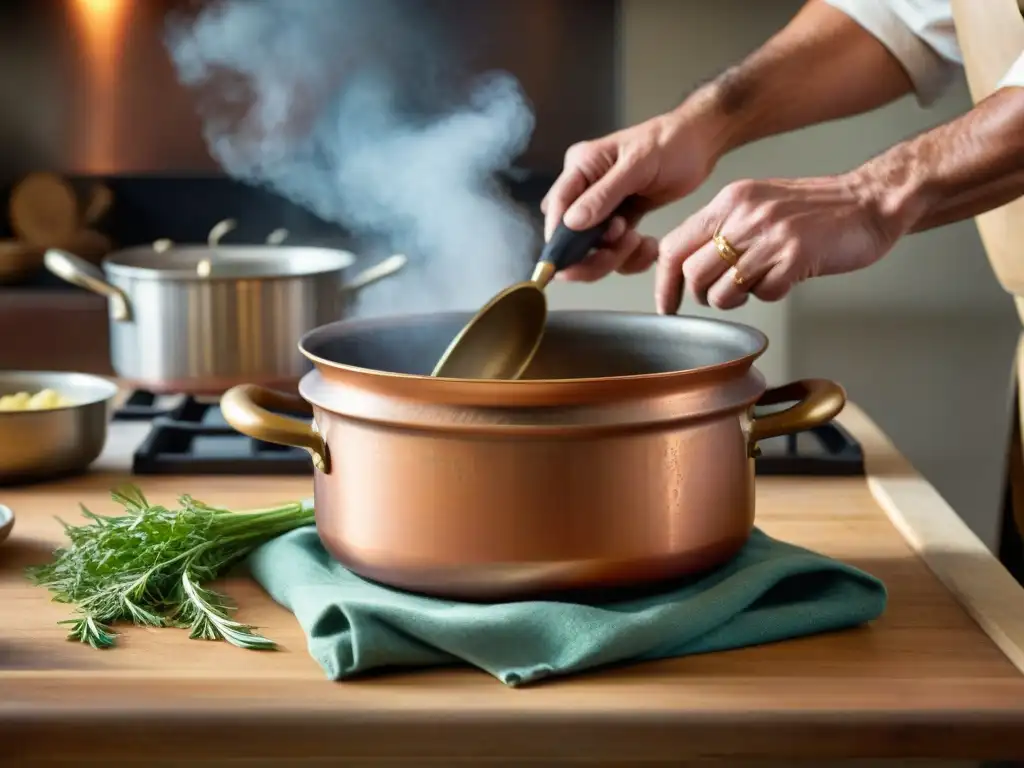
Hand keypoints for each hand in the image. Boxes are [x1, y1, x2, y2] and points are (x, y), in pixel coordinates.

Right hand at [540, 107, 721, 281]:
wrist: (699, 144)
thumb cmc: (670, 144)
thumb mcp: (636, 166)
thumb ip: (603, 195)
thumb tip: (570, 222)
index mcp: (580, 168)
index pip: (557, 208)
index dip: (559, 240)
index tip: (569, 265)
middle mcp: (585, 189)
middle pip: (571, 235)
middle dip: (592, 253)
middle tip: (624, 249)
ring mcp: (602, 207)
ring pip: (593, 248)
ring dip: (616, 257)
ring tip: (643, 242)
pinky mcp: (621, 219)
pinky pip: (615, 248)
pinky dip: (630, 257)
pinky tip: (649, 246)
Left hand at [655, 172, 901, 312]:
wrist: (870, 200)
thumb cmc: (813, 210)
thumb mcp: (757, 204)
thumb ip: (722, 228)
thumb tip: (686, 266)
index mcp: (729, 201)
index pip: (673, 246)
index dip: (664, 283)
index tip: (667, 304)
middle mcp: (744, 215)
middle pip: (693, 274)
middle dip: (704, 295)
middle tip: (725, 293)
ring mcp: (770, 236)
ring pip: (722, 290)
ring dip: (736, 298)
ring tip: (758, 283)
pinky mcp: (796, 256)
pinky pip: (763, 294)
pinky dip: (771, 295)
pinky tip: (785, 278)